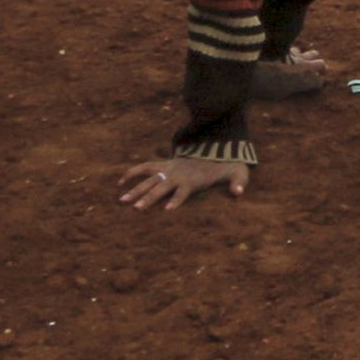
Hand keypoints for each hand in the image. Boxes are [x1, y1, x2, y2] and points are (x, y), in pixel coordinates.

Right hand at [117, 155, 248, 208]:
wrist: (217, 149)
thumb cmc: (226, 166)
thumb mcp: (237, 173)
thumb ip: (239, 183)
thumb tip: (239, 193)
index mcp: (194, 180)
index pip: (184, 191)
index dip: (177, 200)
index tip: (168, 210)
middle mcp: (179, 175)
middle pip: (162, 187)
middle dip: (150, 197)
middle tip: (137, 209)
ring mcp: (170, 169)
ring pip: (150, 179)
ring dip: (137, 189)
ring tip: (122, 200)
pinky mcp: (165, 164)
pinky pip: (146, 167)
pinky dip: (133, 172)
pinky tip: (120, 182)